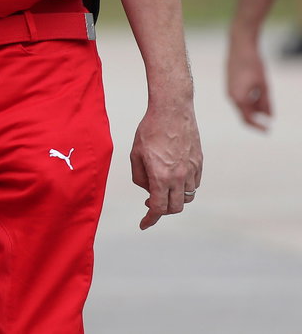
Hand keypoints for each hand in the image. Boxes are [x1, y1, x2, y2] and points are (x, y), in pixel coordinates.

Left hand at [130, 100, 201, 229]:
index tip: (143, 224)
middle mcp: (179, 177)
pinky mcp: (199, 163)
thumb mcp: (135, 154)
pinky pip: (194, 184)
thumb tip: (148, 191)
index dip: (150, 219)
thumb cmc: (149, 130)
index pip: (158, 208)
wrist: (172, 110)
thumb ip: (139, 177)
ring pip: (187, 197)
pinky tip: (174, 178)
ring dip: (174, 198)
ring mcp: (192, 170)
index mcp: (161, 176)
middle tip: (151, 202)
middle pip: (175, 207)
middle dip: (162, 210)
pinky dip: (185, 187)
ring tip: (162, 188)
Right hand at [226, 35, 272, 130]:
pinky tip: (258, 94)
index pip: (247, 119)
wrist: (240, 46)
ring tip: (266, 104)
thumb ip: (266, 102)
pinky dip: (249, 100)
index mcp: (238, 97)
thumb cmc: (254, 64)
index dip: (258, 126)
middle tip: (269, 120)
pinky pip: (239, 98)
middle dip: (256, 118)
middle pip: (243, 113)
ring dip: (253, 108)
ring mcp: (228, 90)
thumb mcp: (264, 85)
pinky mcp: (229, 84)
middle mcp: (230, 96)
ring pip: (241, 105)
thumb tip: (269, 117)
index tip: (268, 131)